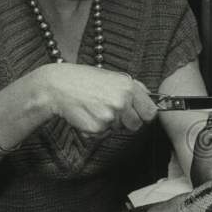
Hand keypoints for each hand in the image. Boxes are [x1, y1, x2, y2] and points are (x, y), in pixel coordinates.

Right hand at [36, 64, 158, 133]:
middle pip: (136, 125)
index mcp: (129, 87)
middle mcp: (122, 101)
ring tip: (96, 109)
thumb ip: (133, 88)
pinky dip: (96, 129)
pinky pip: (103, 134)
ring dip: (110, 124)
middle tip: (110, 110)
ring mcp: (110, 116)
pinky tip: (87, 115)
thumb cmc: (85, 80)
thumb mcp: (113, 77)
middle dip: (126, 122)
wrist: (58, 86)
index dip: (144, 115)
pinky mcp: (98, 128)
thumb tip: (152, 99)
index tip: (138, 114)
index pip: (151, 112)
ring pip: (119, 130)